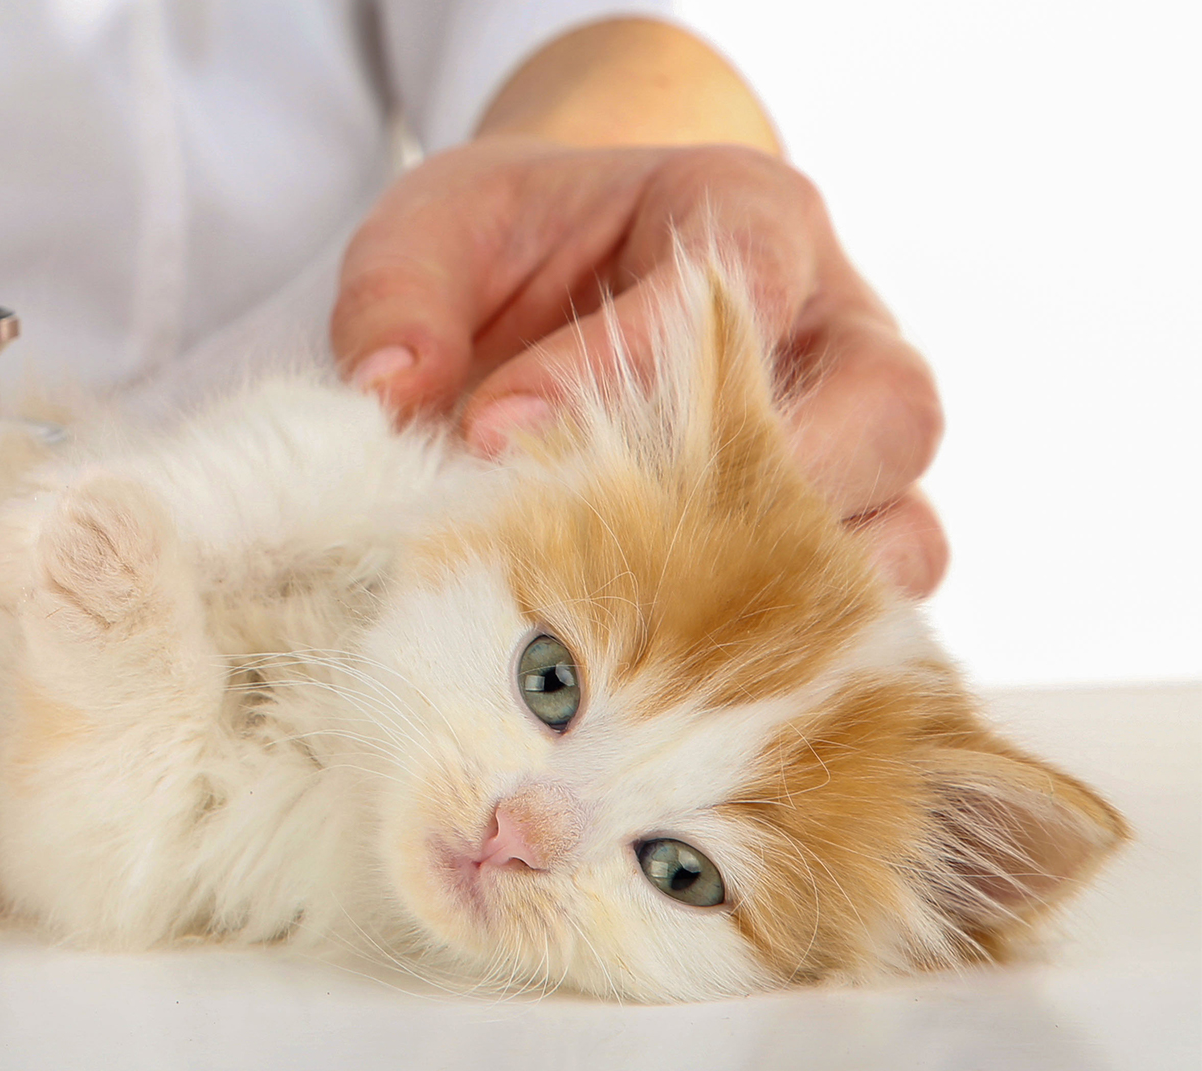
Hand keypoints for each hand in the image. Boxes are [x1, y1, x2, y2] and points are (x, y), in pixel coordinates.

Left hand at [332, 137, 948, 596]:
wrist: (561, 271)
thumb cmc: (512, 247)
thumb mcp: (433, 232)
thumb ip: (400, 297)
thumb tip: (387, 393)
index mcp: (750, 216)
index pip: (736, 284)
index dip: (623, 363)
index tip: (492, 433)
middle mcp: (838, 326)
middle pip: (885, 410)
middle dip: (769, 493)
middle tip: (628, 550)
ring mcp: (857, 442)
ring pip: (903, 524)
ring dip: (802, 597)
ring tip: (666, 642)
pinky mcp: (843, 534)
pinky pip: (881, 605)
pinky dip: (808, 655)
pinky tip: (693, 689)